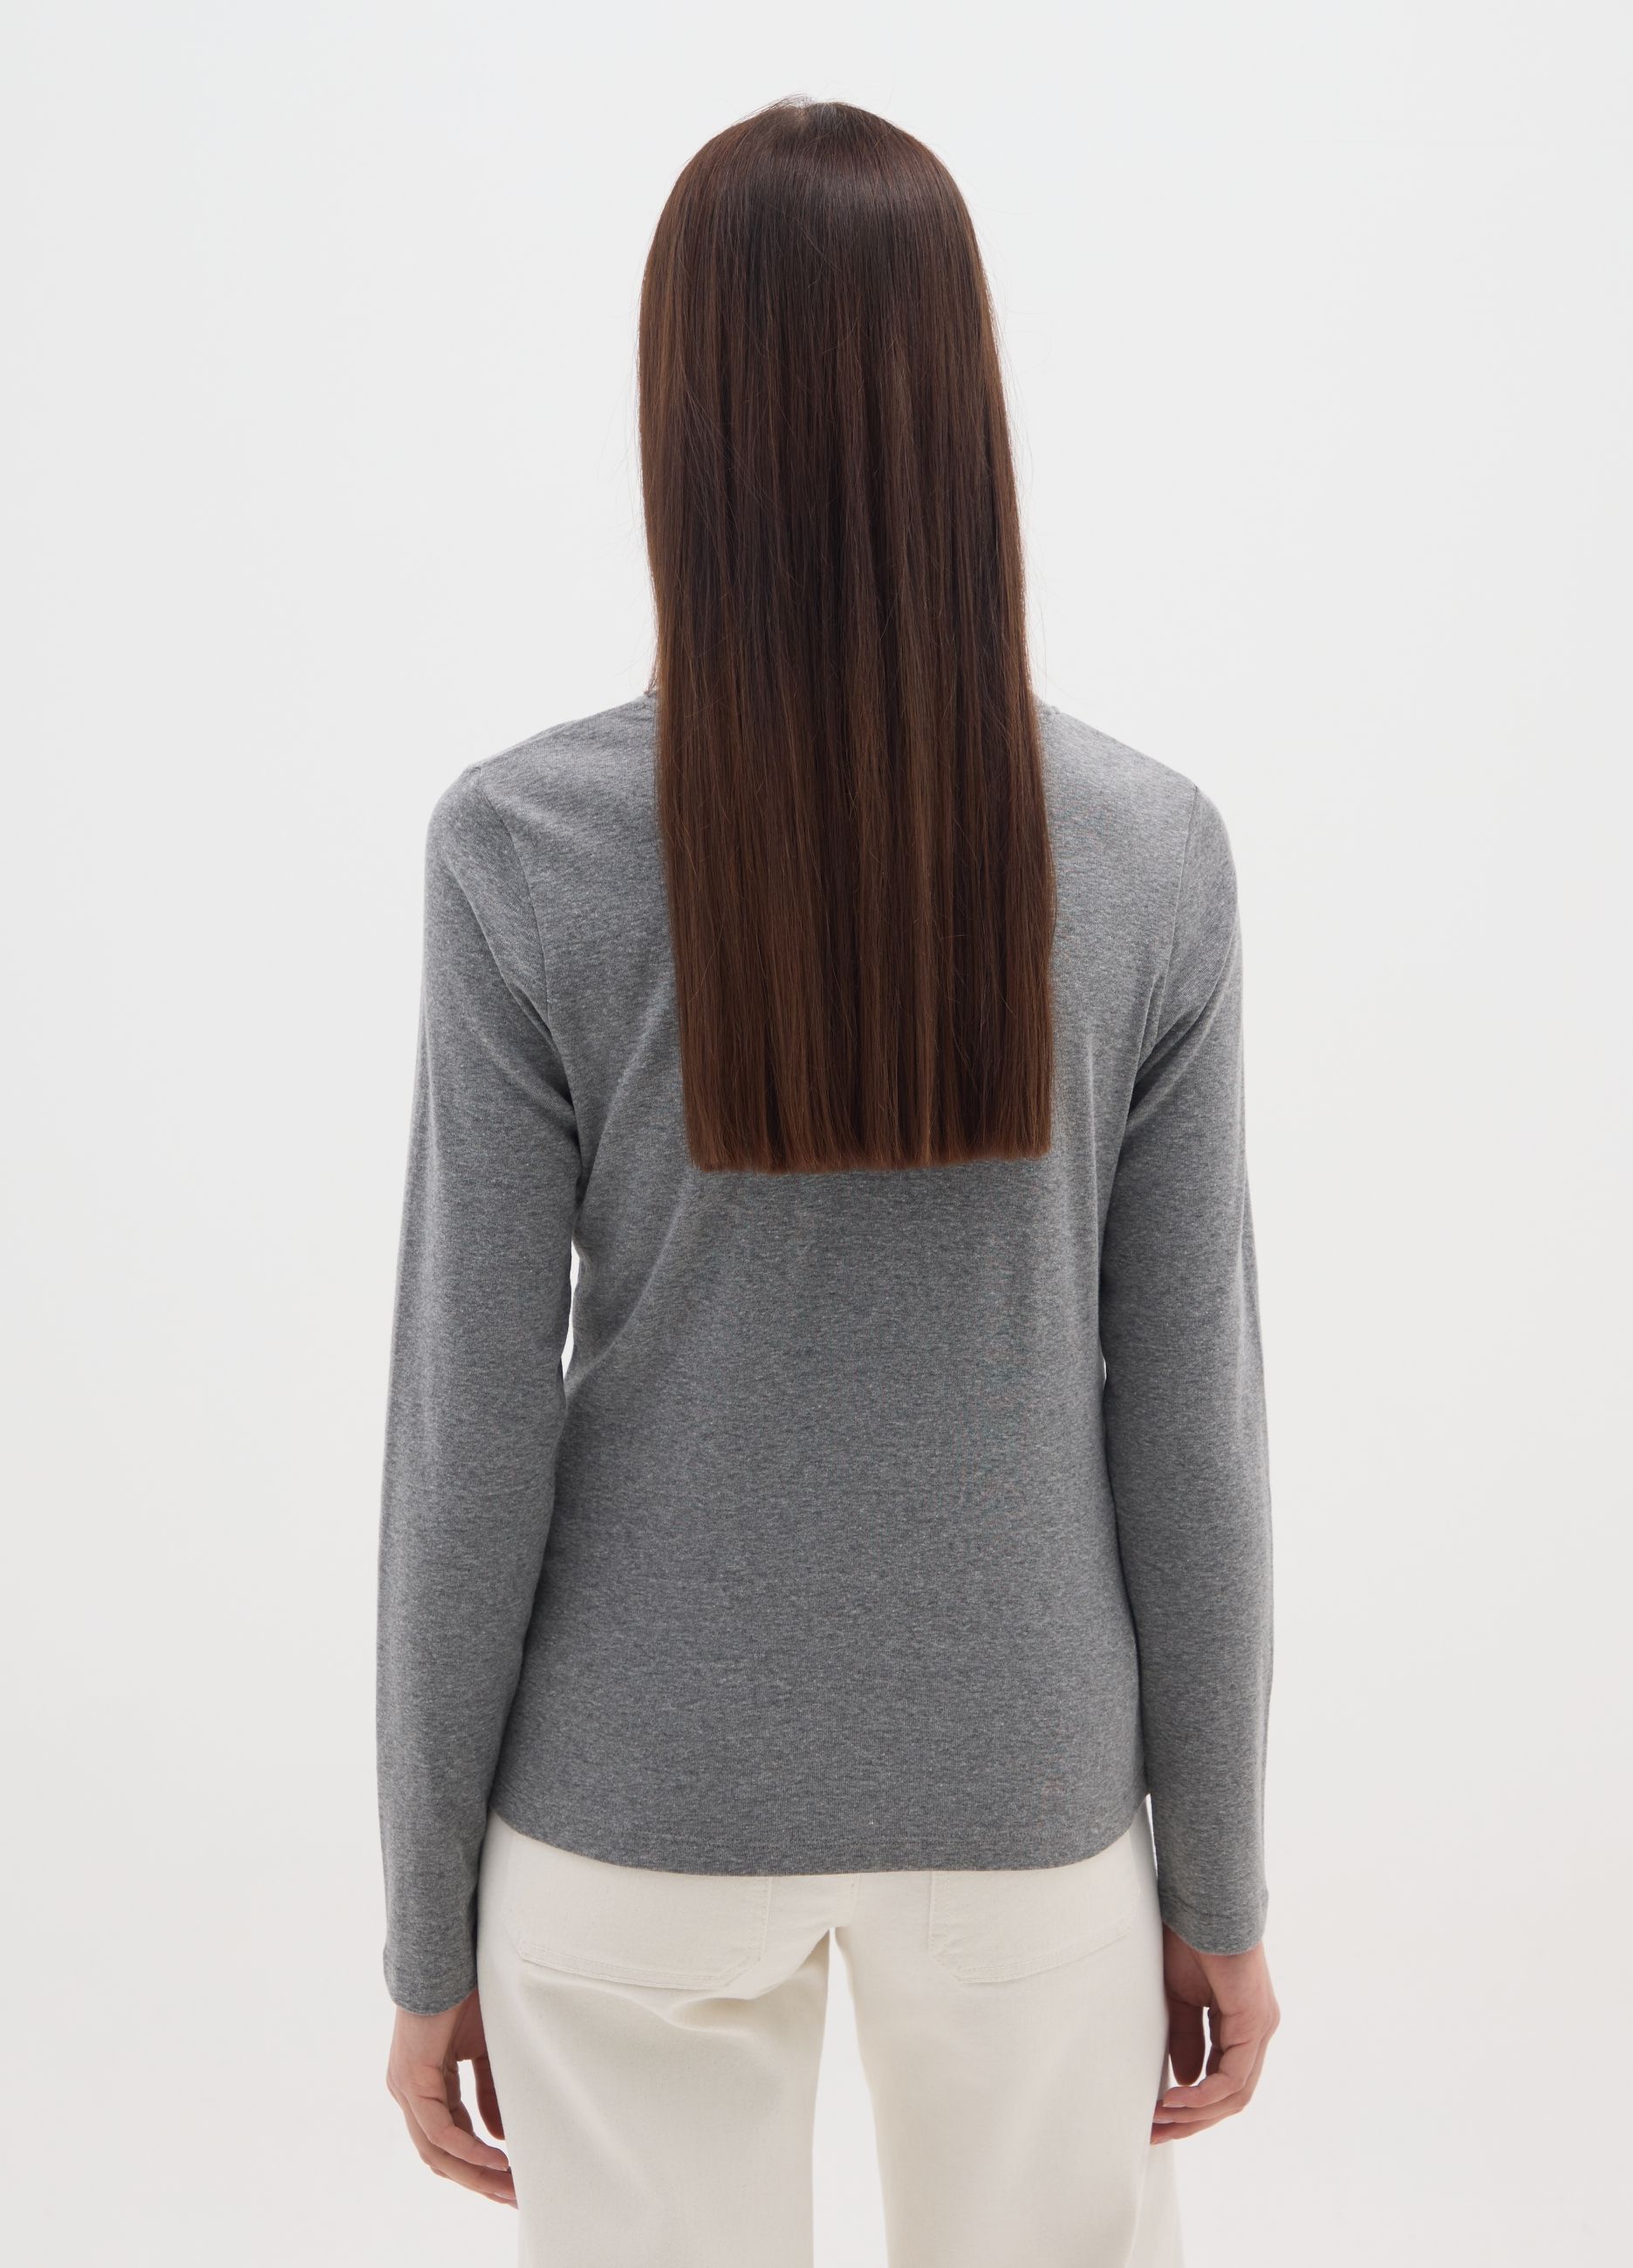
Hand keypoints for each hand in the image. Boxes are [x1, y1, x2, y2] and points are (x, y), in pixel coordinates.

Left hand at [386, 1989, 514, 2205]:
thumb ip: (490, 2093)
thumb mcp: (487, 2052)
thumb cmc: (467, 1995)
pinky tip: (494, 2158)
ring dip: (474, 2173)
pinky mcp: (411, 2079)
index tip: (513, 2180)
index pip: (451, 2140)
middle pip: (442, 2156)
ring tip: (508, 2186)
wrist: (449, 1956)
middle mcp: (410, 2093)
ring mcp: (406, 2088)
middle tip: (514, 2197)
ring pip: (436, 2151)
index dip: (481, 2164)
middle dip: (479, 2180)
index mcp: (427, 2086)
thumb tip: (500, 2135)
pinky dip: (467, 2147)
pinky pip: (437, 2128)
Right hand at [1151, 1926, 1278, 2142]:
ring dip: (1197, 2114)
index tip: (1156, 2119)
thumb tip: (1184, 2081)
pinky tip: (1177, 2098)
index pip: (1222, 2082)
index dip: (1191, 2106)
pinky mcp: (1256, 2022)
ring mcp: (1261, 2029)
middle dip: (1192, 2121)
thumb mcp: (1179, 2000)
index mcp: (1241, 2026)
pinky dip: (1205, 2094)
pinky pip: (1234, 2076)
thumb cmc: (1189, 1939)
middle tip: (1155, 2133)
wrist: (1202, 1903)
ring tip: (1162, 2118)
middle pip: (1231, 2098)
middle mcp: (1257, 2032)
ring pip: (1236, 2095)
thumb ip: (1186, 2039)